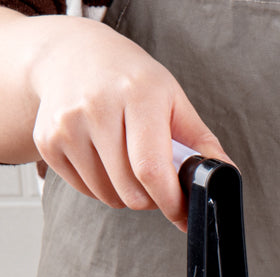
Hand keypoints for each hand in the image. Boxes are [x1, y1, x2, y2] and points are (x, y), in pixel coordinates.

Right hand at [10, 12, 226, 229]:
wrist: (71, 55)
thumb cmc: (130, 80)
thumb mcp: (173, 100)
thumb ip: (202, 144)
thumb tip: (226, 179)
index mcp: (137, 96)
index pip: (152, 170)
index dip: (171, 202)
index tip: (183, 212)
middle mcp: (97, 107)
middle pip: (132, 192)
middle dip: (153, 199)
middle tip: (157, 179)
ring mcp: (66, 125)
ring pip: (110, 197)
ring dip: (128, 194)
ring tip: (130, 162)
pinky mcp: (47, 141)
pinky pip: (87, 191)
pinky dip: (103, 187)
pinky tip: (106, 158)